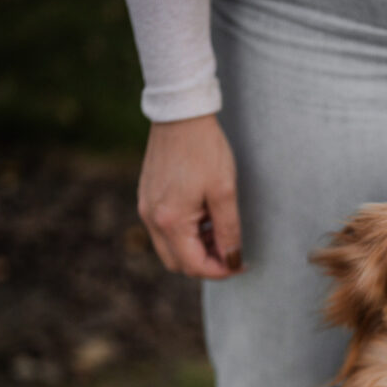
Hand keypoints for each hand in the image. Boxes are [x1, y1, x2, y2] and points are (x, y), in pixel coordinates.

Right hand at [137, 114, 243, 277]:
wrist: (180, 115)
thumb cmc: (205, 150)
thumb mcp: (224, 192)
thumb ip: (228, 230)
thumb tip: (232, 258)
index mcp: (170, 220)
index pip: (194, 266)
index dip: (221, 271)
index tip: (241, 264)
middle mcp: (151, 218)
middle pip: (178, 263)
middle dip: (207, 263)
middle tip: (232, 251)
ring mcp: (146, 207)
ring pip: (170, 248)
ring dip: (196, 249)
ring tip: (221, 231)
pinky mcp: (147, 197)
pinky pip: (164, 229)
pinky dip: (186, 234)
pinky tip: (205, 218)